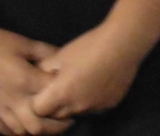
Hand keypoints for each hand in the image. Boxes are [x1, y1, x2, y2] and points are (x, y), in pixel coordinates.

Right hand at [0, 21, 70, 134]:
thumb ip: (46, 53)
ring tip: (48, 125)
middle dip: (56, 127)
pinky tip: (22, 128)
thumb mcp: (25, 43)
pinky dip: (13, 131)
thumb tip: (63, 60)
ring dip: (36, 131)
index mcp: (25, 80)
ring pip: (19, 131)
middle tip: (67, 121)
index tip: (75, 97)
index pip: (52, 97)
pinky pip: (0, 128)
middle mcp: (12, 99)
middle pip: (37, 125)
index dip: (65, 98)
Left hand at [31, 21, 148, 119]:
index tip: (41, 90)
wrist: (124, 43)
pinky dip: (90, 101)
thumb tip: (36, 77)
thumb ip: (44, 69)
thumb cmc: (89, 46)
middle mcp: (77, 107)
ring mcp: (94, 108)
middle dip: (53, 106)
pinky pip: (93, 109)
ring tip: (79, 83)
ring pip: (75, 113)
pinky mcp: (109, 106)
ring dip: (72, 104)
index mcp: (61, 94)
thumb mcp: (61, 54)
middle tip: (58, 88)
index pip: (38, 110)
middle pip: (56, 116)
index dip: (37, 101)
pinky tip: (96, 84)